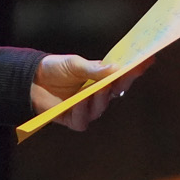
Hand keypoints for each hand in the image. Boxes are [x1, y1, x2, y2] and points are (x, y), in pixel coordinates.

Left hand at [29, 54, 146, 131]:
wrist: (31, 80)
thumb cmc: (55, 69)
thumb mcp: (74, 64)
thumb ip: (93, 68)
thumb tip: (115, 68)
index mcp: (100, 78)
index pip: (122, 75)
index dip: (135, 69)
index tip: (148, 58)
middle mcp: (97, 94)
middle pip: (116, 92)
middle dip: (121, 84)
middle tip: (123, 75)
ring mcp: (86, 108)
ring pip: (101, 107)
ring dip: (99, 98)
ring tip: (97, 88)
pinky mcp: (74, 119)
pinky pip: (83, 120)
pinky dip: (81, 111)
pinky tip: (77, 102)